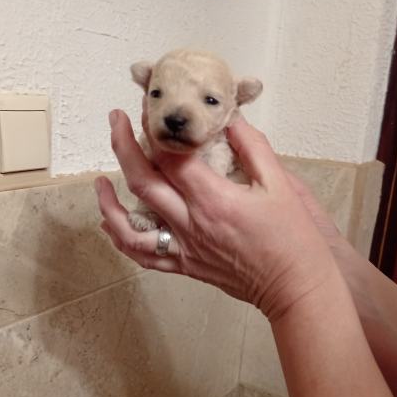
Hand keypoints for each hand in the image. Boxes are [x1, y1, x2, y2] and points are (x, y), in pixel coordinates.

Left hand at [95, 110, 337, 321]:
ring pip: (130, 227)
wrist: (297, 288)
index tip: (148, 108)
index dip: (155, 129)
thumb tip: (229, 120)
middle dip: (122, 146)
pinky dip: (122, 239)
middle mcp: (191, 224)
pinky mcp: (186, 266)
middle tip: (115, 120)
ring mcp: (185, 249)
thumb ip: (253, 147)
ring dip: (108, 203)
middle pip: (142, 182)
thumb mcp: (281, 184)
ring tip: (99, 182)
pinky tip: (111, 224)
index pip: (171, 157)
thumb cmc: (295, 238)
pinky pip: (145, 256)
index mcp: (214, 199)